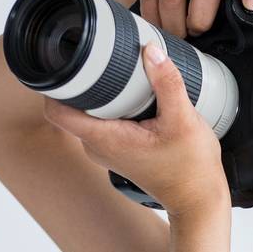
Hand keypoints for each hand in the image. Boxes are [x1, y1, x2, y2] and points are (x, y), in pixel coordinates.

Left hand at [42, 38, 231, 219]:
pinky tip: (134, 95)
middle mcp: (98, 147)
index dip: (54, 85)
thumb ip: (167, 83)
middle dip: (83, 80)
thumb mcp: (184, 120)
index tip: (66, 63)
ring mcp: (107, 150)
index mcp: (105, 139)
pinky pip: (103, 120)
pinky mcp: (118, 149)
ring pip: (88, 112)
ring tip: (123, 77)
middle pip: (72, 105)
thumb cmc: (190, 169)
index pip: (57, 111)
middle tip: (105, 60)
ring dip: (100, 92)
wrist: (198, 200)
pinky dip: (112, 104)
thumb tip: (151, 51)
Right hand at [126, 0, 252, 37]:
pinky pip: (152, 0)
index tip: (250, 4)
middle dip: (201, 19)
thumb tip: (242, 54)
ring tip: (178, 34)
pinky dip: (155, 22)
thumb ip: (233, 14)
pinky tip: (160, 26)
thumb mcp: (220, 0)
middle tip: (196, 33)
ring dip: (175, 25)